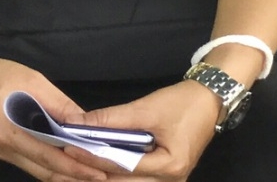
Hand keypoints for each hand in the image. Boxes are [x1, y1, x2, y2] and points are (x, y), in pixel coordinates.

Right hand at [0, 48, 110, 181]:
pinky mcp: (3, 149)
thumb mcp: (32, 81)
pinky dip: (53, 168)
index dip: (77, 167)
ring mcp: (2, 151)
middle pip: (46, 172)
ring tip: (91, 173)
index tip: (101, 171)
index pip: (50, 158)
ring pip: (40, 172)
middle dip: (75, 176)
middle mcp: (4, 148)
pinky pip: (32, 165)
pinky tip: (69, 165)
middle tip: (103, 176)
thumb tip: (86, 126)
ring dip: (65, 175)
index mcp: (9, 132)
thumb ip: (60, 105)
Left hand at [66, 80, 220, 179]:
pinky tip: (97, 167)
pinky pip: (137, 180)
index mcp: (170, 166)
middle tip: (67, 163)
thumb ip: (111, 119)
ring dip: (104, 176)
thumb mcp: (144, 108)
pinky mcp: (165, 176)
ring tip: (78, 166)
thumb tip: (76, 123)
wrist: (208, 102)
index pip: (123, 167)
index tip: (69, 148)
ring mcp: (170, 181)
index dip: (94, 158)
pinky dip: (116, 174)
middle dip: (95, 174)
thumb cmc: (181, 104)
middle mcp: (171, 180)